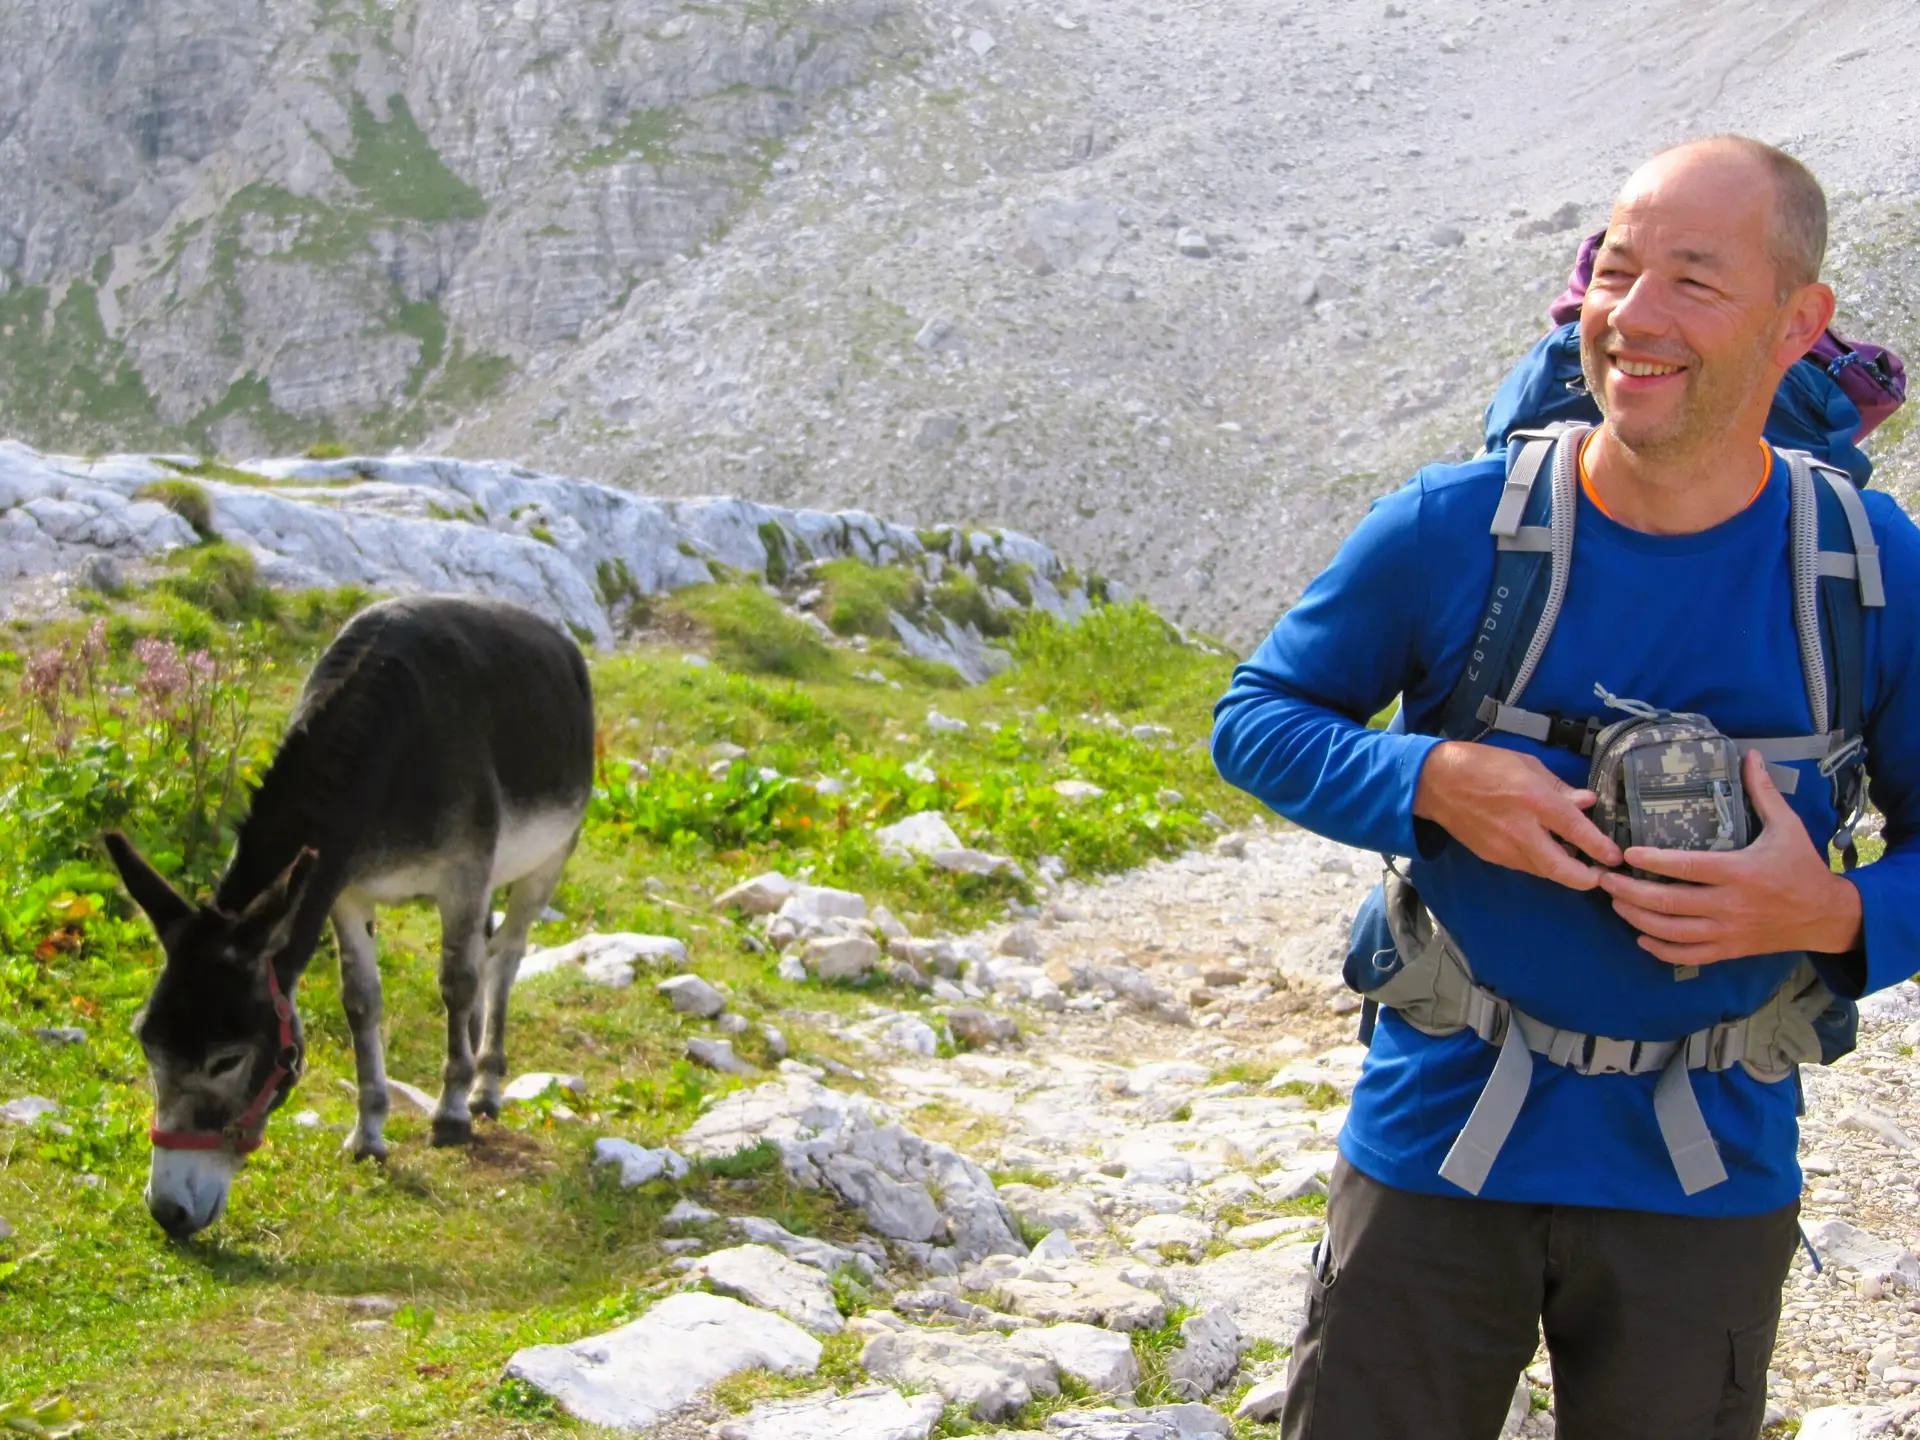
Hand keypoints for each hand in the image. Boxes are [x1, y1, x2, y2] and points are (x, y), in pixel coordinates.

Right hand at [1413, 741, 1622, 888]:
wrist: (1436, 782)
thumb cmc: (1484, 765)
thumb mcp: (1528, 765)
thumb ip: (1559, 788)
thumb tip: (1587, 802)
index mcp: (1535, 801)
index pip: (1576, 830)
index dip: (1600, 847)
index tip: (1616, 857)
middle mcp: (1522, 830)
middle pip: (1560, 868)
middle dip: (1585, 879)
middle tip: (1601, 877)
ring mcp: (1505, 847)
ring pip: (1544, 871)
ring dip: (1563, 871)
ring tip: (1577, 862)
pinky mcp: (1492, 856)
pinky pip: (1525, 865)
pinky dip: (1540, 863)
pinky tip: (1545, 851)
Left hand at [1597, 749, 1863, 965]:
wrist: (1827, 916)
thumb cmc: (1803, 867)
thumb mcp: (1787, 826)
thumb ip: (1763, 792)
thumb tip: (1752, 755)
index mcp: (1740, 872)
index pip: (1688, 867)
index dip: (1654, 861)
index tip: (1627, 853)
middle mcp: (1730, 904)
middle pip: (1669, 903)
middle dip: (1630, 892)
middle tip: (1603, 879)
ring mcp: (1729, 931)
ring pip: (1673, 932)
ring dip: (1637, 919)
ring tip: (1615, 902)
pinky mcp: (1731, 950)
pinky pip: (1689, 956)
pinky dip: (1661, 950)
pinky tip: (1641, 937)